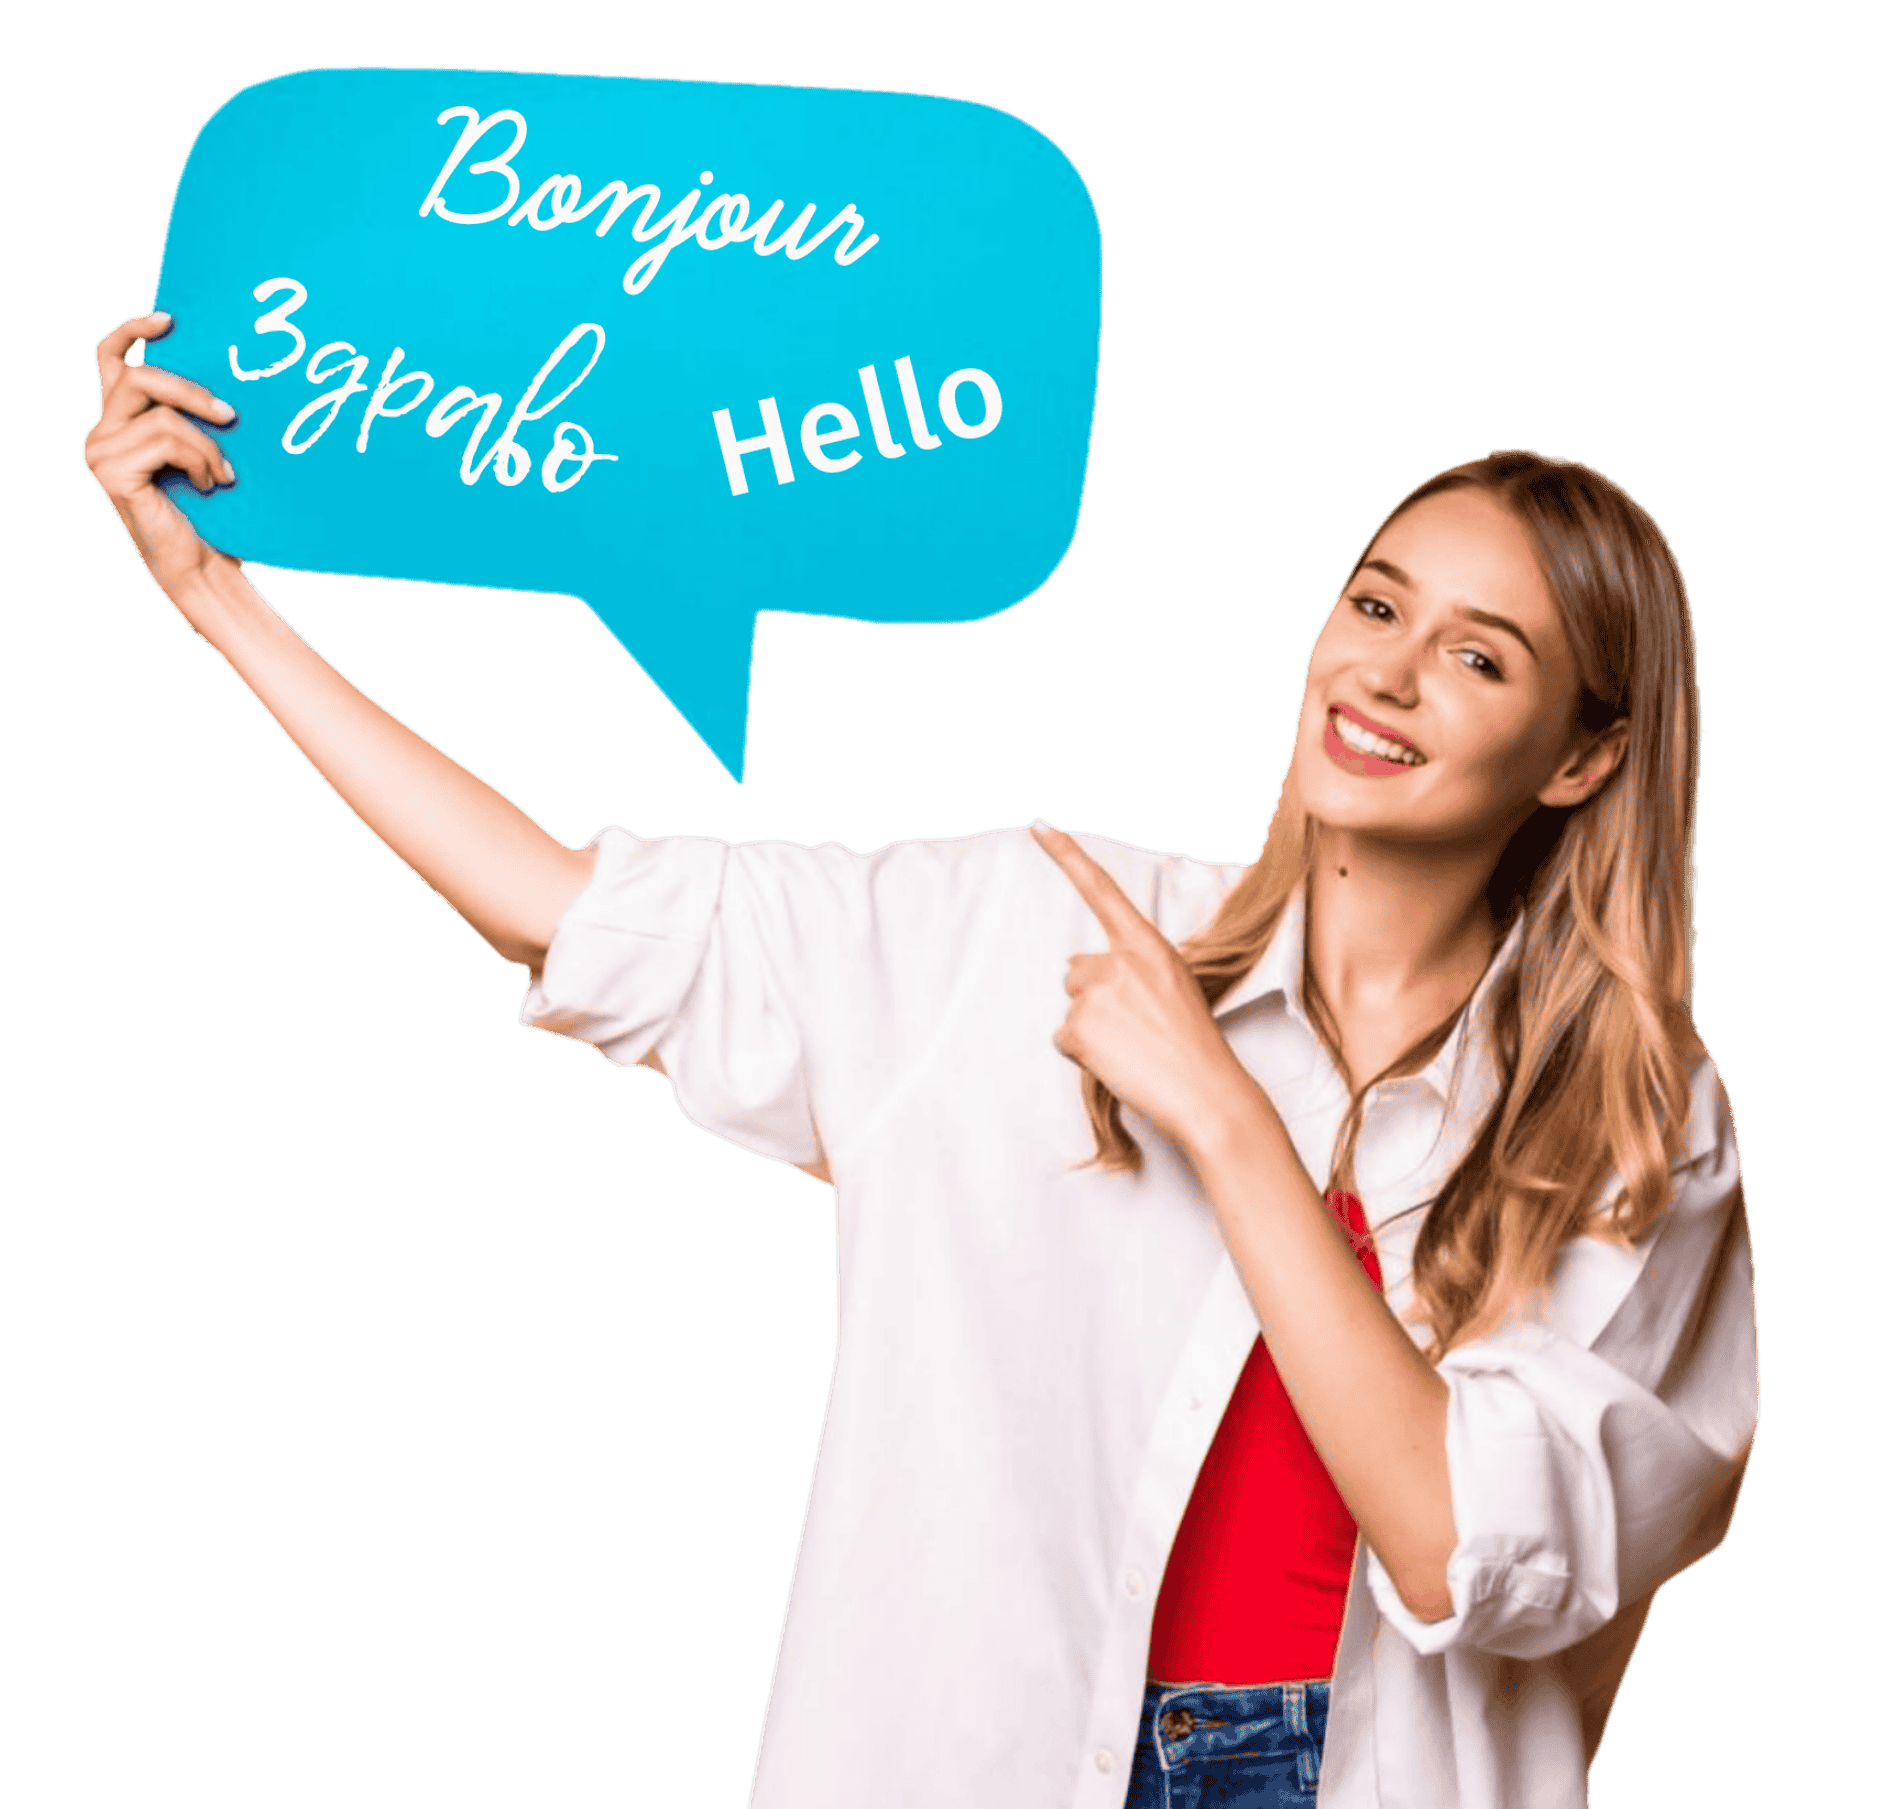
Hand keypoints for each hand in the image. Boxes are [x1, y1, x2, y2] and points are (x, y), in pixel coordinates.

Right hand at [83, 312, 239, 590]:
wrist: (202, 564)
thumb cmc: (208, 510)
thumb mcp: (200, 449)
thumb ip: (192, 414)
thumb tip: (224, 371)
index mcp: (120, 419)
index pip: (110, 357)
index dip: (133, 330)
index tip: (171, 320)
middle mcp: (102, 431)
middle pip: (139, 377)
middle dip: (191, 390)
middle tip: (231, 415)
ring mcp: (101, 451)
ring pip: (160, 413)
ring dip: (205, 441)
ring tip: (223, 472)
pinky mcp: (111, 471)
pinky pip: (164, 440)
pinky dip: (198, 459)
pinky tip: (209, 485)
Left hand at [1031, 822, 1256, 1155]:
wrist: (1208, 1095)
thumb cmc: (1195, 1045)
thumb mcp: (1173, 986)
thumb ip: (1130, 967)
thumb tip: (1075, 966)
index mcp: (1148, 945)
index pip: (1100, 889)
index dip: (1065, 855)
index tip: (1037, 825)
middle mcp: (1118, 961)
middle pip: (1075, 970)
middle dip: (1094, 996)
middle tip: (1135, 1029)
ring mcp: (1095, 995)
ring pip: (1071, 1007)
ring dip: (1090, 1028)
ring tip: (1131, 1050)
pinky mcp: (1077, 1030)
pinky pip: (1063, 1040)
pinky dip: (1083, 1056)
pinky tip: (1118, 1065)